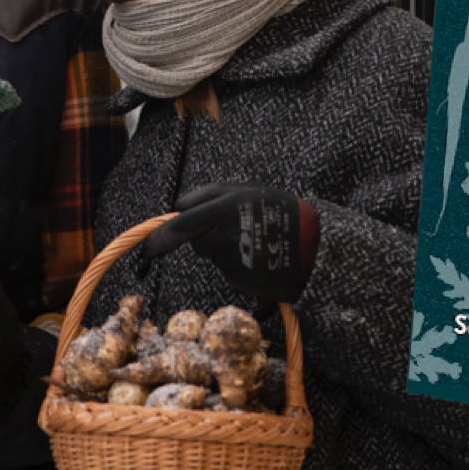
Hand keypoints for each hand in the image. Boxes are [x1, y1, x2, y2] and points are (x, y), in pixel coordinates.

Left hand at [143, 183, 318, 303]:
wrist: (318, 244)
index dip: (164, 232)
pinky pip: (229, 271)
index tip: (150, 244)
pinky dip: (237, 267)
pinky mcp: (242, 276)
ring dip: (220, 251)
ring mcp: (234, 253)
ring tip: (251, 243)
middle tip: (171, 250)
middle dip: (182, 242)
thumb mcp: (250, 193)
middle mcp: (226, 226)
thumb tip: (178, 209)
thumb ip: (214, 199)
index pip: (180, 216)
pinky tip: (259, 259)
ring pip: (211, 254)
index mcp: (226, 200)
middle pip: (190, 237)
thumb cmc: (282, 213)